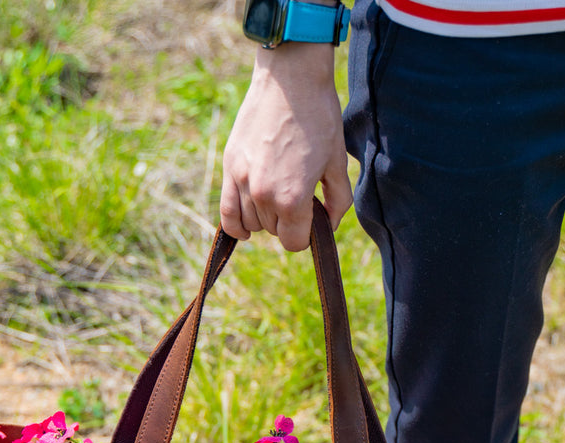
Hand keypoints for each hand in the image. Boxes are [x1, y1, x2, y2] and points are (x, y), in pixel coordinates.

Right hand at [220, 44, 352, 251]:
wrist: (290, 79)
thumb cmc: (320, 117)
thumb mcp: (337, 162)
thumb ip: (338, 201)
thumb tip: (329, 226)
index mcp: (292, 198)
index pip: (294, 243)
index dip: (306, 236)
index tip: (311, 219)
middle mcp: (263, 195)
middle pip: (273, 231)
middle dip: (288, 221)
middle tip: (299, 194)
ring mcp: (242, 180)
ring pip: (251, 222)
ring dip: (265, 217)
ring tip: (278, 194)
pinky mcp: (230, 166)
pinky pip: (226, 212)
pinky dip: (235, 225)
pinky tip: (245, 229)